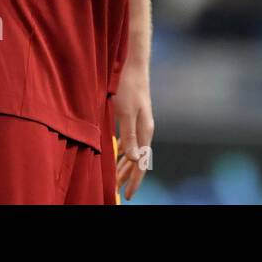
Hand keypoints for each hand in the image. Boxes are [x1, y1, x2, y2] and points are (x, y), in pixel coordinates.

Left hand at [113, 65, 153, 200]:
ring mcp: (141, 123)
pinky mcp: (134, 117)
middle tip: (118, 192)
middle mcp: (145, 129)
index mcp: (145, 130)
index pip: (142, 162)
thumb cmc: (128, 87)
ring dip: (125, 166)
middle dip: (128, 177)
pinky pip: (130, 142)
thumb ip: (129, 135)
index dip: (135, 180)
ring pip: (134, 151)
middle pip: (138, 160)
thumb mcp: (125, 112)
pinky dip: (124, 153)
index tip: (128, 195)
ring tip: (116, 180)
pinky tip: (118, 156)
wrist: (134, 66)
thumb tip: (134, 158)